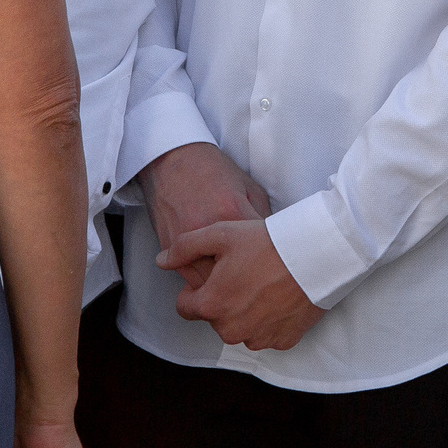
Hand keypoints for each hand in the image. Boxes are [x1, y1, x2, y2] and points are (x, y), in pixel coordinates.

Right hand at [142, 143, 272, 293]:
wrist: (173, 160)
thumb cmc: (213, 172)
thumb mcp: (248, 187)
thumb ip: (261, 217)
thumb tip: (275, 244)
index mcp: (232, 212)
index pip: (259, 251)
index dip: (271, 262)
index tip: (278, 266)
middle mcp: (207, 229)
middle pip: (233, 274)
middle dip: (248, 281)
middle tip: (260, 282)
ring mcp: (185, 240)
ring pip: (209, 282)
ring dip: (224, 287)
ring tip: (238, 284)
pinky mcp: (169, 247)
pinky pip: (189, 277)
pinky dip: (203, 281)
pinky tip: (215, 276)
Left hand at [157, 218, 323, 349]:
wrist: (318, 253)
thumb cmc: (268, 242)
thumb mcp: (222, 233)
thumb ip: (184, 247)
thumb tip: (162, 261)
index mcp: (211, 305)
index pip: (185, 307)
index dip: (196, 288)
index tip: (215, 273)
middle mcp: (231, 330)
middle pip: (215, 318)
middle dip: (223, 299)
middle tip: (244, 273)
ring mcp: (259, 338)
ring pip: (241, 328)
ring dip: (246, 312)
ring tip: (264, 284)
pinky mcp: (283, 341)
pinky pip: (267, 333)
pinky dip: (270, 320)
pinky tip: (280, 296)